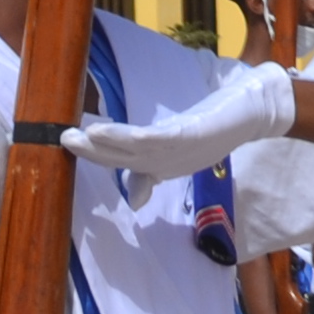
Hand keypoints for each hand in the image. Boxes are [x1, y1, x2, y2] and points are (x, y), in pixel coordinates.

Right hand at [63, 61, 293, 180]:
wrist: (253, 114)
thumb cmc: (213, 130)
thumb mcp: (179, 151)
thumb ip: (152, 171)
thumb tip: (135, 198)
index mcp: (159, 163)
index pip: (120, 163)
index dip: (94, 158)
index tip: (63, 146)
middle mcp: (166, 162)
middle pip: (122, 159)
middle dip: (92, 152)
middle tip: (61, 139)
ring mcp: (177, 151)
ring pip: (134, 152)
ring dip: (105, 145)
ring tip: (78, 135)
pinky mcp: (190, 135)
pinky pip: (155, 138)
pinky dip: (131, 136)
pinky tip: (110, 130)